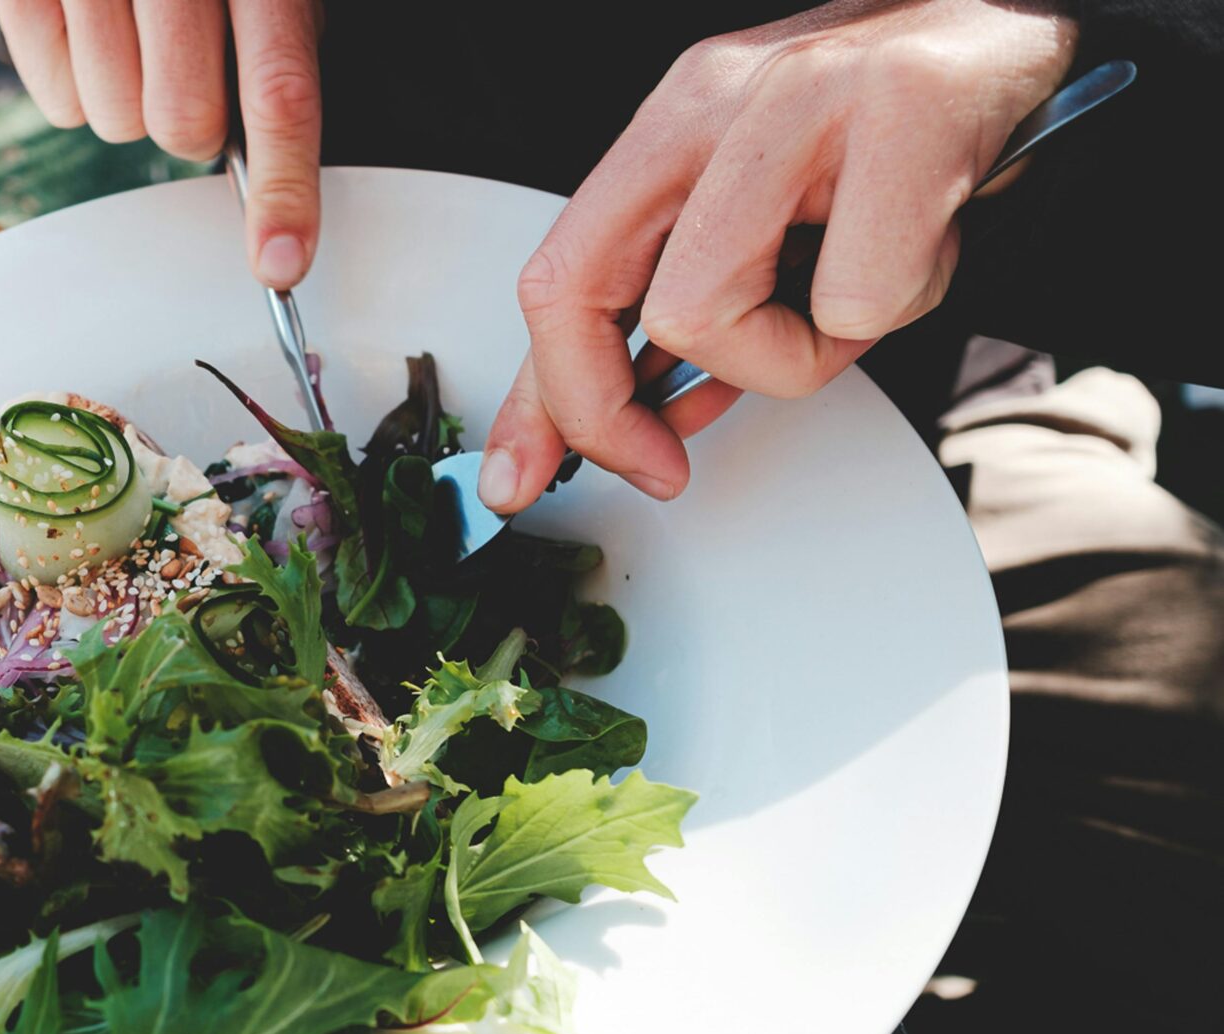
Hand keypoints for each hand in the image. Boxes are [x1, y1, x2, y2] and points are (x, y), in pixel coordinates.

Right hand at [0, 0, 322, 287]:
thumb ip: (274, 62)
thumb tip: (275, 194)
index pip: (279, 89)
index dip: (285, 186)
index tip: (281, 263)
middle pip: (181, 122)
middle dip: (188, 122)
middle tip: (183, 67)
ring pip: (111, 120)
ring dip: (125, 102)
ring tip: (131, 37)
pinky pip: (55, 97)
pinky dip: (74, 84)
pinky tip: (87, 29)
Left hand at [478, 0, 1076, 510]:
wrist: (1015, 26)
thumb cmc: (888, 135)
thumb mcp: (759, 215)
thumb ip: (679, 311)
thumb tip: (624, 423)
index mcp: (672, 124)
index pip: (553, 276)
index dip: (540, 401)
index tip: (532, 476)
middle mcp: (716, 99)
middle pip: (583, 293)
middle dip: (608, 411)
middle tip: (664, 458)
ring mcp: (802, 99)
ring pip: (706, 312)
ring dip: (789, 356)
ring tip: (851, 300)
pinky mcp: (901, 111)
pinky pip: (855, 300)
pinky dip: (895, 310)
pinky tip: (921, 252)